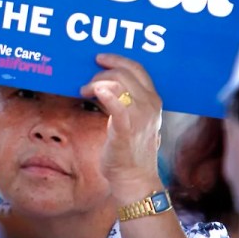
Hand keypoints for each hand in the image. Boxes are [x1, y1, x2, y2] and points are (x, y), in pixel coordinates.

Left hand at [79, 53, 162, 199]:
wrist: (134, 179)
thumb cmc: (129, 149)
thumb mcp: (133, 119)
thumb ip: (125, 101)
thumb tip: (102, 84)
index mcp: (153, 101)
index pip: (137, 68)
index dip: (117, 59)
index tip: (99, 58)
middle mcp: (150, 106)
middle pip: (124, 73)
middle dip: (101, 74)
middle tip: (86, 85)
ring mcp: (140, 118)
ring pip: (117, 84)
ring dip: (95, 83)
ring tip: (85, 92)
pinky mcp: (126, 130)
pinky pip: (118, 107)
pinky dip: (106, 95)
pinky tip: (95, 92)